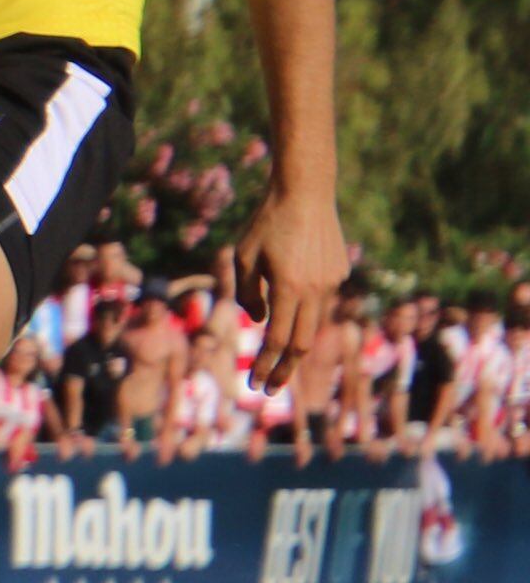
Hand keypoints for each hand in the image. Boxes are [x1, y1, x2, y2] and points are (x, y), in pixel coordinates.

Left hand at [229, 192, 344, 386]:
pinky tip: (292, 296)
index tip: (255, 385)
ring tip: (276, 357)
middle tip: (269, 390)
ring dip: (295, 342)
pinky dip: (304, 309)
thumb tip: (263, 323)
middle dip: (285, 370)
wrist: (305, 192)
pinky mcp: (339, 272)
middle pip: (302, 343)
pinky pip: (319, 298)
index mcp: (290, 288)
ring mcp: (332, 281)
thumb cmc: (266, 223)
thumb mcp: (244, 257)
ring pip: (313, 322)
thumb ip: (249, 294)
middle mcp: (316, 289)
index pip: (278, 340)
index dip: (266, 365)